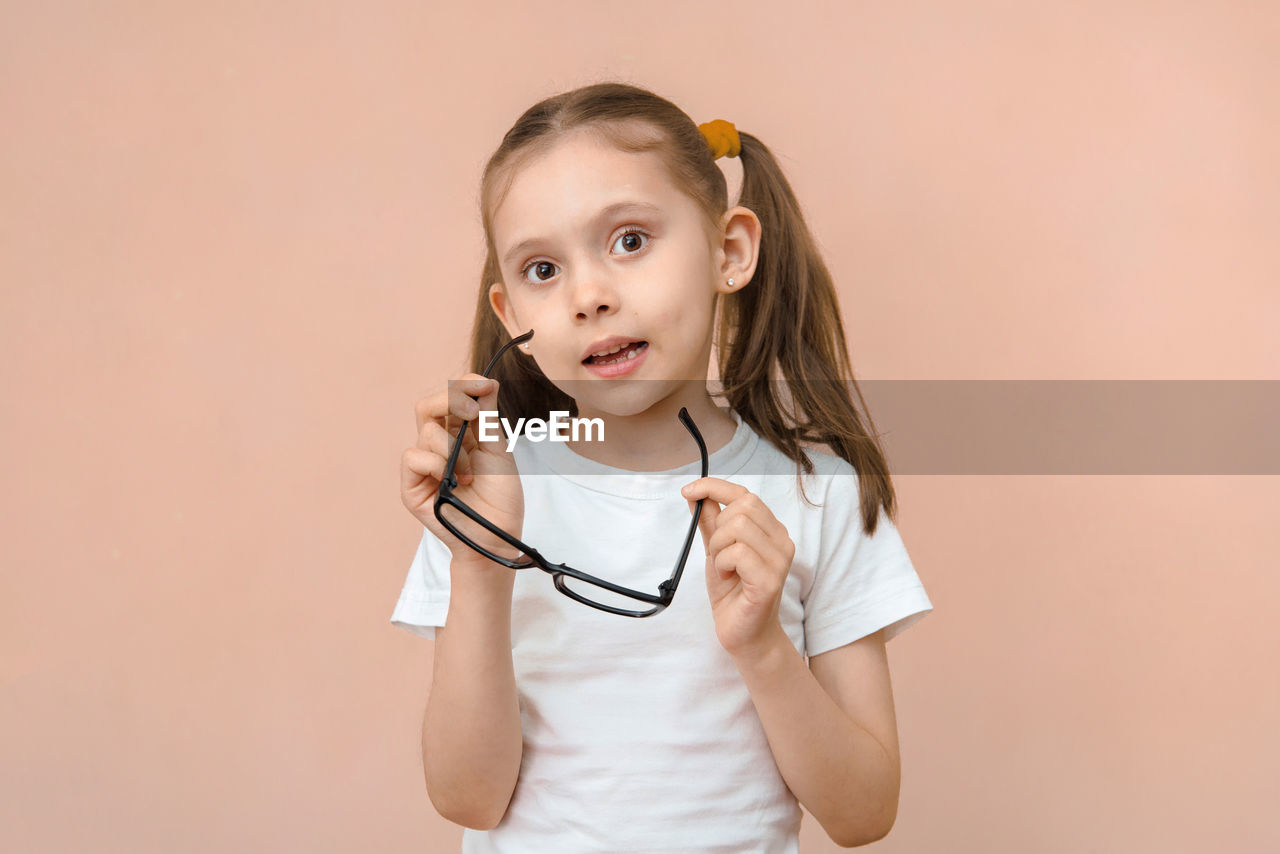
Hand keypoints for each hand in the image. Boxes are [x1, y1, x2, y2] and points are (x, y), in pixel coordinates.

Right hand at [401, 374, 524, 564]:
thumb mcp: (499, 451)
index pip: (450, 399)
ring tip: (469, 474)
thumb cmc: (500, 497)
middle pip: (427, 405)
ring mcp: (424, 466)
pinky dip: (435, 463)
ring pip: (426, 431)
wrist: (496, 535)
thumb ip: (489, 419)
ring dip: (454, 449)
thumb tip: (487, 383)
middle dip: (450, 400)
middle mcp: (438, 446)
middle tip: (473, 413)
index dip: (463, 386)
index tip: (484, 385)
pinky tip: (451, 481)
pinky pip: (413, 457)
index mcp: (460, 435)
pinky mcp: (412, 486)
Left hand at [681, 477, 795, 657]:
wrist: (744, 633)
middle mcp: (781, 541)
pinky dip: (722, 564)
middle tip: (718, 555)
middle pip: (742, 506)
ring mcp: (779, 560)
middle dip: (718, 529)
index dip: (714, 487)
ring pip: (738, 527)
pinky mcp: (770, 580)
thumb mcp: (716, 550)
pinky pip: (737, 553)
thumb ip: (710, 523)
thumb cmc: (734, 593)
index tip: (689, 490)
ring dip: (719, 549)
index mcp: (771, 530)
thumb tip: (697, 495)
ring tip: (723, 569)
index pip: (744, 494)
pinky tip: (727, 578)